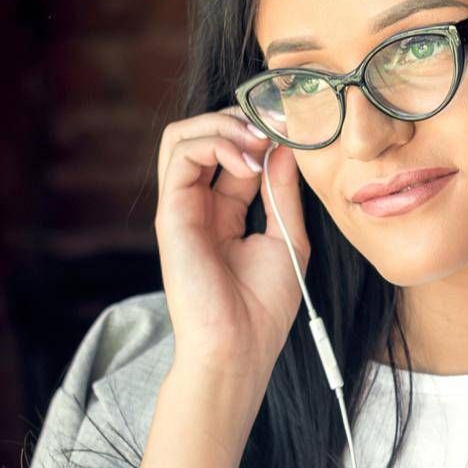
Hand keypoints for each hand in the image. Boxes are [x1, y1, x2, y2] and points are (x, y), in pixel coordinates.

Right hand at [154, 104, 310, 387]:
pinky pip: (180, 153)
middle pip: (205, 135)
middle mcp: (200, 205)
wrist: (239, 348)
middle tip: (277, 128)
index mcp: (227, 213)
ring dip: (224, 126)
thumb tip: (284, 146)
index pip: (236, 152)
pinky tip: (247, 162)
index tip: (296, 130)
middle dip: (242, 120)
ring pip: (185, 135)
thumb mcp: (288, 239)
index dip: (264, 134)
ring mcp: (182, 207)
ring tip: (259, 143)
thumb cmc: (263, 308)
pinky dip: (214, 143)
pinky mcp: (171, 213)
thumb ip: (283, 192)